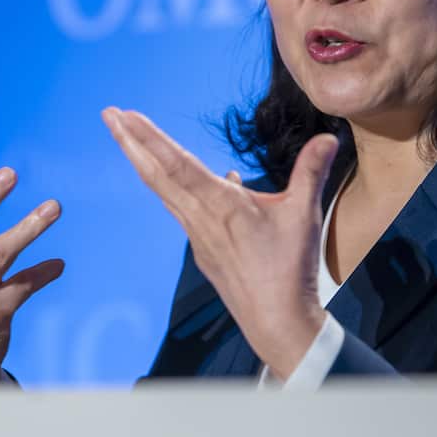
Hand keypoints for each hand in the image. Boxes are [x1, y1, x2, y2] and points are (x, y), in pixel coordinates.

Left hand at [101, 107, 336, 380]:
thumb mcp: (304, 215)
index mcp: (221, 204)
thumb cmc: (290, 268)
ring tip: (126, 138)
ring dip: (142, 161)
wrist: (277, 322)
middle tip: (108, 114)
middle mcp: (200, 217)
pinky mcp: (200, 249)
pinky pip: (180, 209)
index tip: (126, 116)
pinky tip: (179, 176)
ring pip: (163, 191)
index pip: (177, 163)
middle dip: (130, 142)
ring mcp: (196, 234)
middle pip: (156, 173)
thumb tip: (328, 138)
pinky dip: (171, 186)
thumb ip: (312, 172)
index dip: (150, 137)